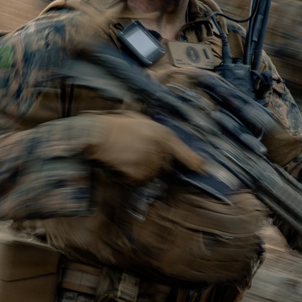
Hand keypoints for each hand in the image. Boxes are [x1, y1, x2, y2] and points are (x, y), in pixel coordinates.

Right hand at [82, 111, 205, 183]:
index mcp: (163, 134)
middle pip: (164, 166)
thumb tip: (167, 145)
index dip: (194, 162)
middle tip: (135, 154)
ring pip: (151, 175)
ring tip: (126, 157)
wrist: (98, 133)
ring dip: (140, 171)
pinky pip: (137, 180)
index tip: (203, 170)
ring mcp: (150, 162)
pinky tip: (120, 164)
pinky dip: (128, 176)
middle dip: (153, 164)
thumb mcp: (142, 120)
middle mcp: (161, 149)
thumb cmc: (116, 125)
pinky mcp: (138, 173)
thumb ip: (157, 133)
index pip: (185, 153)